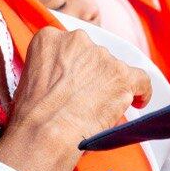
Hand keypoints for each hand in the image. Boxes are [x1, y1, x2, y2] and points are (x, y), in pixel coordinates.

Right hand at [0, 27, 151, 170]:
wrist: (45, 132)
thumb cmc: (30, 115)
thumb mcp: (28, 78)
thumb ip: (49, 69)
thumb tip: (62, 83)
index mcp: (50, 38)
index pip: (71, 45)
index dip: (75, 65)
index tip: (76, 79)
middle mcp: (77, 40)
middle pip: (94, 55)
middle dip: (93, 74)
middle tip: (87, 98)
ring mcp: (101, 56)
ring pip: (115, 68)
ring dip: (111, 85)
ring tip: (102, 108)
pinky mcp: (122, 75)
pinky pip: (141, 79)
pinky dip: (141, 92)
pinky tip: (138, 102)